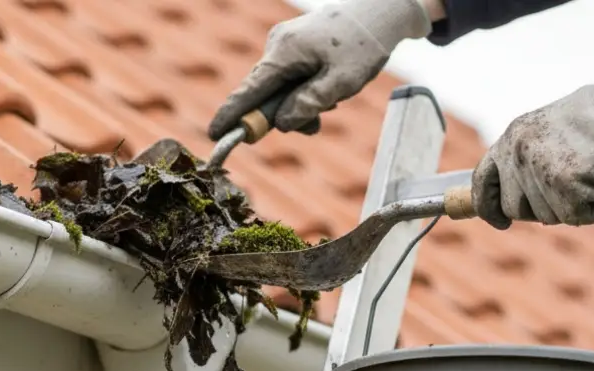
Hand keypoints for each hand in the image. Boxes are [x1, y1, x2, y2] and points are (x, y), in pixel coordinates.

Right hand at [207, 0, 432, 139]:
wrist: (380, 12)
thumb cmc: (364, 45)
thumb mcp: (341, 83)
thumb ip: (309, 105)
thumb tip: (283, 123)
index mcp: (284, 52)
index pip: (249, 91)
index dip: (232, 115)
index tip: (214, 134)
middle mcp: (277, 45)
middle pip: (265, 93)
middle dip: (284, 115)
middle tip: (314, 126)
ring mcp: (284, 43)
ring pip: (279, 87)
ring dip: (299, 103)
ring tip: (333, 100)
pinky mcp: (294, 44)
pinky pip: (289, 76)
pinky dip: (303, 89)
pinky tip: (328, 87)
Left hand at [472, 54, 593, 228]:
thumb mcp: (550, 129)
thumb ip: (530, 156)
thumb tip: (521, 193)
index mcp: (512, 138)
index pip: (483, 181)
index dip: (488, 207)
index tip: (500, 222)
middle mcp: (518, 154)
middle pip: (515, 208)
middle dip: (540, 210)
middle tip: (570, 194)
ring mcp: (539, 171)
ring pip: (547, 216)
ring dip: (573, 207)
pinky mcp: (565, 186)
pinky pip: (575, 217)